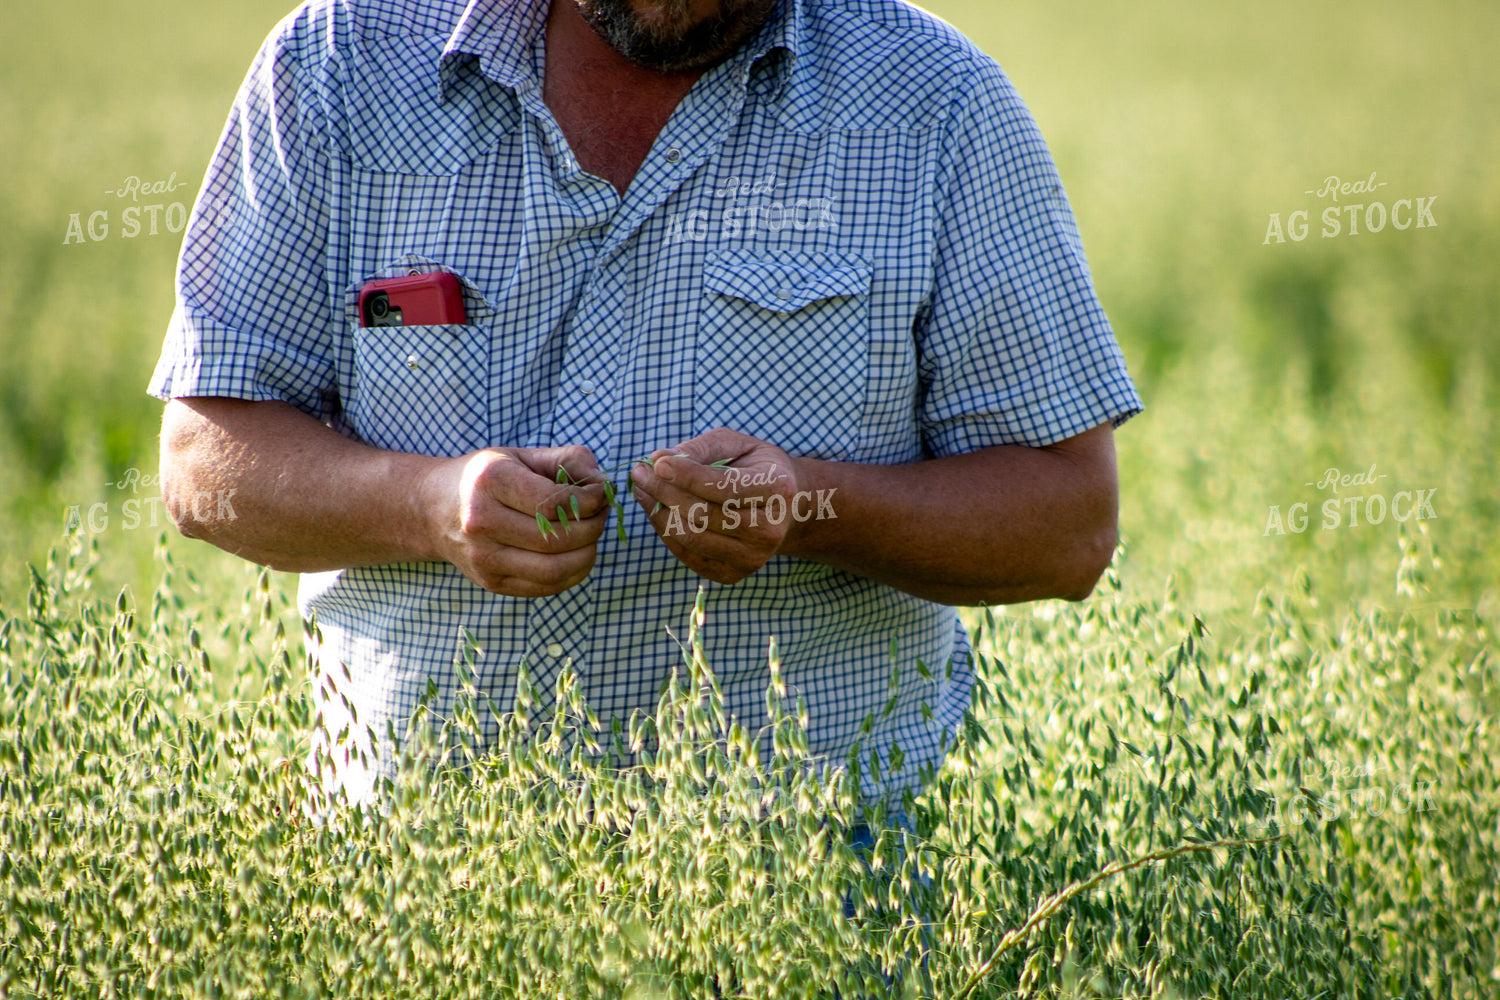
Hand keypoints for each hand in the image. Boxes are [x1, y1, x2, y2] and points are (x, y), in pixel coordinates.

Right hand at [420, 446, 607, 596]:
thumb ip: (569, 460)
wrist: (433, 510)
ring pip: (554, 569)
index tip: (601, 496)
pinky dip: (573, 574)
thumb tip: (605, 483)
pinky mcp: (490, 582)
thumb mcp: (522, 456)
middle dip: (593, 527)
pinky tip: (576, 555)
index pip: (555, 502)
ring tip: (590, 536)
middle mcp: (481, 521)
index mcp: (491, 481)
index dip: (590, 502)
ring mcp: (483, 557)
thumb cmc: (486, 478)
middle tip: (600, 516)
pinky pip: (545, 587)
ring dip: (587, 554)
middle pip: (557, 538)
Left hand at [630, 428, 809, 585]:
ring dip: (658, 511)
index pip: (724, 487)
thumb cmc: (754, 467)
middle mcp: (770, 529)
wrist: (784, 508)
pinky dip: (665, 531)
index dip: (686, 475)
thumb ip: (701, 448)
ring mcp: (753, 557)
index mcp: (778, 489)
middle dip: (663, 491)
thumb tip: (660, 459)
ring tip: (643, 489)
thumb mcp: (736, 444)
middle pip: (703, 514)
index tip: (655, 461)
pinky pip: (688, 555)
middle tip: (639, 472)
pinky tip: (658, 510)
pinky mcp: (734, 575)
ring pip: (691, 537)